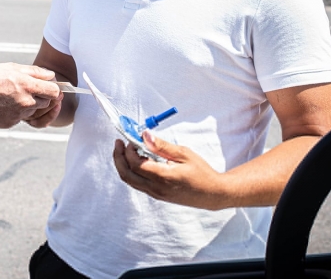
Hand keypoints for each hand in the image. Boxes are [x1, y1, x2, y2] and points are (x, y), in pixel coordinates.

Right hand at [0, 63, 60, 128]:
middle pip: (46, 103)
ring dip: (29, 104)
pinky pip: (20, 118)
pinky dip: (16, 112)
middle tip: (29, 88)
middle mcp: (24, 102)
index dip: (54, 89)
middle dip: (42, 96)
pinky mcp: (9, 123)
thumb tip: (51, 76)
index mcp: (26, 85)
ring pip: (33, 111)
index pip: (54, 92)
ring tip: (12, 94)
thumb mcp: (12, 67)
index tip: (49, 86)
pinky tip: (3, 103)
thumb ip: (35, 72)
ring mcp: (17, 115)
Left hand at [112, 133, 228, 210]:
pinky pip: (137, 184)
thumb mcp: (184, 154)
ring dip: (123, 165)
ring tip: (125, 150)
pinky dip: (131, 171)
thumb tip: (145, 135)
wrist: (212, 194)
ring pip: (130, 181)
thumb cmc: (202, 173)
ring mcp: (156, 194)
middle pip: (126, 174)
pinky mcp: (157, 195)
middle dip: (118, 157)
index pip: (136, 165)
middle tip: (119, 143)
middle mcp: (157, 188)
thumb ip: (162, 146)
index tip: (131, 139)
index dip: (129, 151)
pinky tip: (136, 160)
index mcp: (164, 177)